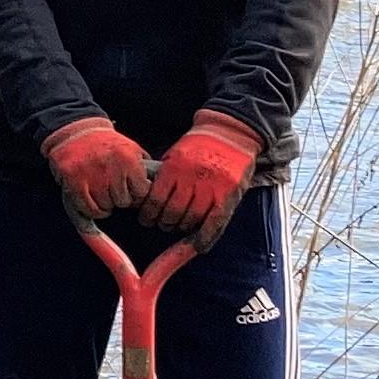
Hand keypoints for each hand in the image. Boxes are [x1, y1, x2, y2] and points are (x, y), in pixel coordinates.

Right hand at [42, 114, 153, 218]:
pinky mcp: (73, 181)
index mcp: (128, 159)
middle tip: (113, 189)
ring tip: (101, 192)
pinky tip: (92, 200)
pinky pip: (89, 208)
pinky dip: (91, 209)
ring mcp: (91, 175)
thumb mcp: (131, 149)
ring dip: (104, 204)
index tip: (130, 191)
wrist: (76, 133)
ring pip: (106, 207)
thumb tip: (155, 188)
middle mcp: (111, 167)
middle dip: (119, 199)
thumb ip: (144, 167)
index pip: (142, 192)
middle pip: (123, 202)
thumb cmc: (105, 144)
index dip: (136, 194)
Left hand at [144, 112, 262, 243]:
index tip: (146, 218)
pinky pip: (214, 223)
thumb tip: (147, 200)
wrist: (231, 133)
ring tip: (178, 226)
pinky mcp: (229, 195)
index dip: (148, 213)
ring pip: (191, 219)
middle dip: (164, 222)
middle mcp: (193, 177)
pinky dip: (204, 238)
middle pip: (173, 212)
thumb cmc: (199, 145)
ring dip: (182, 228)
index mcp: (175, 166)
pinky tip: (198, 246)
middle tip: (162, 224)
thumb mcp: (176, 154)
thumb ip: (164, 175)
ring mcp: (212, 187)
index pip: (156, 199)